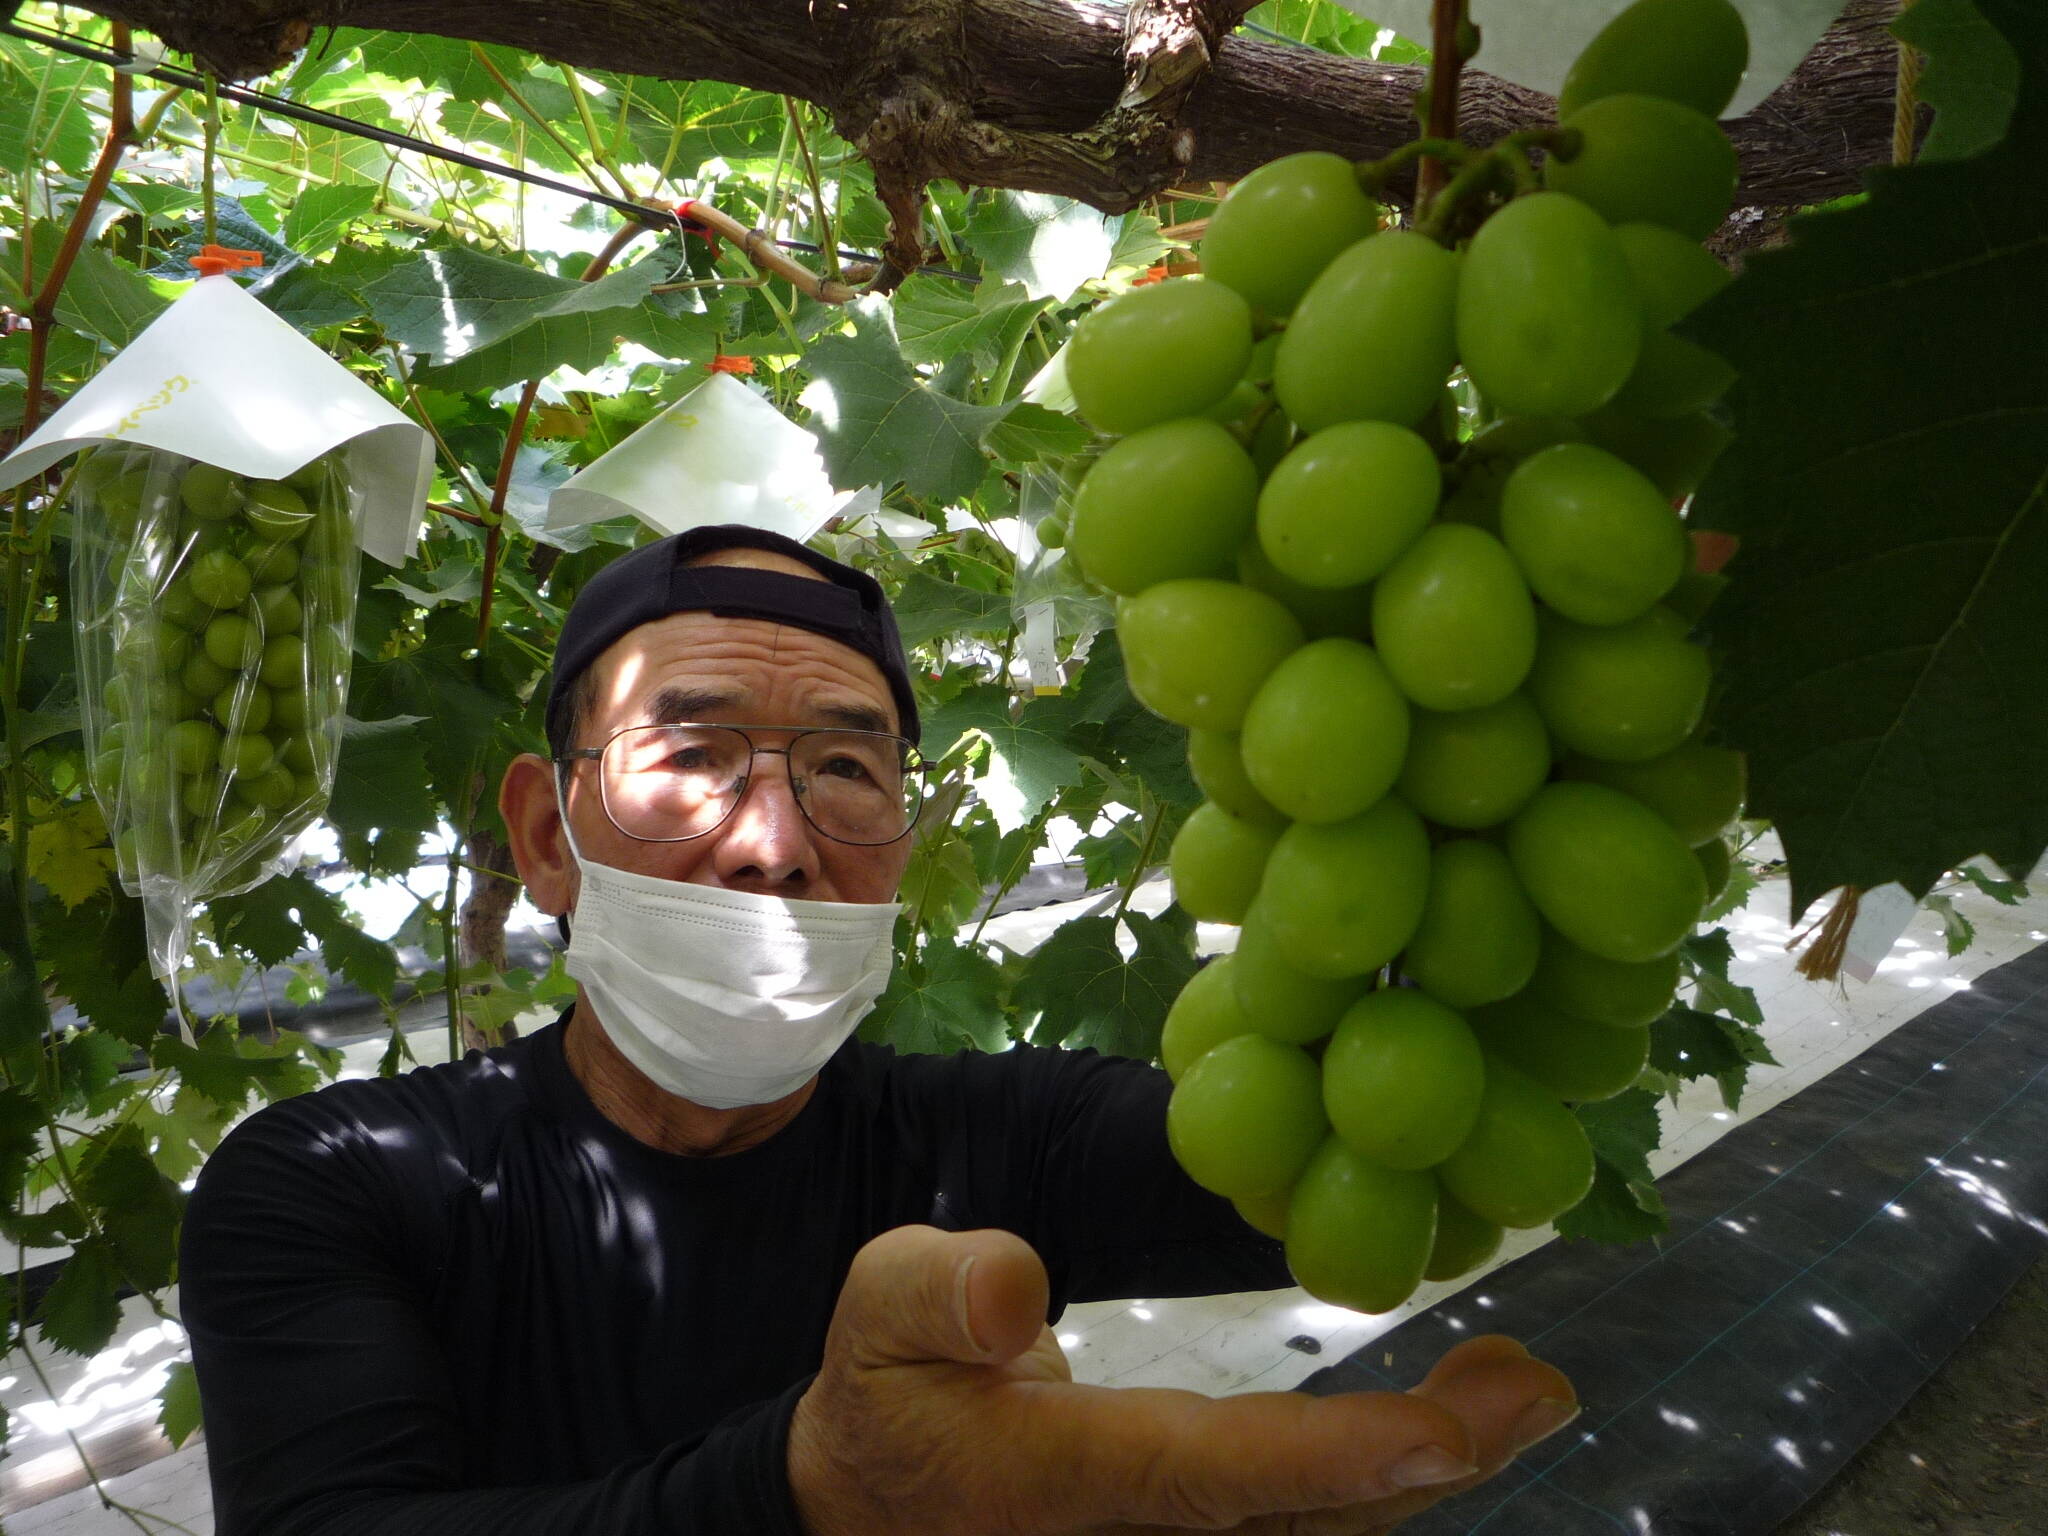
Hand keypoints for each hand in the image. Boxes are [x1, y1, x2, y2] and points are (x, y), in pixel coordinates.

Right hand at [788, 1225, 1576, 1535]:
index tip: (1448, 1432)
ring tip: (1521, 1387)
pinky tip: (1453, 1422)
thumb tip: (1016, 1282)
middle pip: (1304, 1520)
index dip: (1329, 1460)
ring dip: (1434, 1467)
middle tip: (1537, 1386)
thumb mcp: (876, 1318)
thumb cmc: (890, 1394)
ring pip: (1323, 1533)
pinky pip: (1306, 1523)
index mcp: (1060, 1478)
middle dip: (1433, 1462)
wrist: (878, 1506)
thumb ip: (935, 1292)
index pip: (1208, 1474)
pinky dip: (1387, 1476)